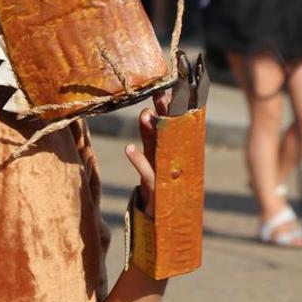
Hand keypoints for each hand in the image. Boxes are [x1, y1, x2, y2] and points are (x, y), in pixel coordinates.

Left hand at [125, 90, 170, 219]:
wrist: (163, 217)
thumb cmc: (157, 180)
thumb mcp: (152, 155)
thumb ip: (148, 135)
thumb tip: (146, 112)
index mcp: (170, 148)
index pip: (172, 122)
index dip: (171, 105)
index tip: (169, 85)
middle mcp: (170, 158)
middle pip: (170, 131)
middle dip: (166, 112)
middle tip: (161, 93)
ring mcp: (165, 172)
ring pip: (160, 148)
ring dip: (152, 132)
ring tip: (145, 114)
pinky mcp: (156, 187)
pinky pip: (146, 172)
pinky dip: (137, 160)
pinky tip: (128, 149)